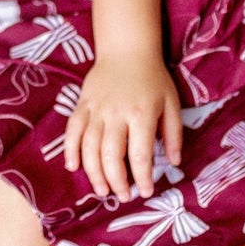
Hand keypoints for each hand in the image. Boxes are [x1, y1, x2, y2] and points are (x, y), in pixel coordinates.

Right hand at [63, 54, 182, 201]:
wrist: (127, 49)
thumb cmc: (153, 78)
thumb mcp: (172, 103)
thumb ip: (173, 134)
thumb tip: (173, 162)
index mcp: (142, 114)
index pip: (140, 155)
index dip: (143, 177)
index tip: (146, 191)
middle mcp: (117, 114)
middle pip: (111, 155)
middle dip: (117, 181)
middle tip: (124, 196)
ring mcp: (96, 109)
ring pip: (89, 147)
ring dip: (94, 173)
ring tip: (103, 190)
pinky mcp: (82, 105)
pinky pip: (72, 130)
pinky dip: (70, 150)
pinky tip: (73, 167)